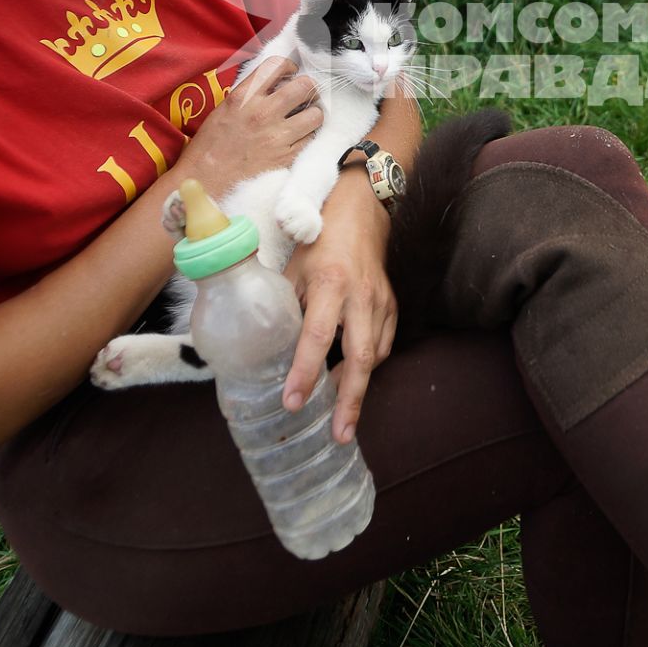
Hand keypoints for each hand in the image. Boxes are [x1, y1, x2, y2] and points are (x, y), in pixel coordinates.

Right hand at [178, 56, 320, 194]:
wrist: (206, 182)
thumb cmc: (210, 147)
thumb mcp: (224, 110)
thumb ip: (249, 94)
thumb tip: (274, 83)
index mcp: (243, 97)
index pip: (277, 66)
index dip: (289, 66)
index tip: (291, 72)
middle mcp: (262, 113)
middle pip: (305, 86)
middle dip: (308, 88)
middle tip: (304, 95)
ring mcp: (277, 136)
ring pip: (316, 114)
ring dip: (313, 114)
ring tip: (305, 118)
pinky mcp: (287, 157)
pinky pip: (312, 139)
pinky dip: (308, 136)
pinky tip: (299, 138)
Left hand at [281, 177, 395, 442]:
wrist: (362, 211)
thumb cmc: (320, 239)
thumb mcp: (293, 265)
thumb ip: (280, 303)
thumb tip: (254, 341)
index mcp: (330, 283)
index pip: (317, 335)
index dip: (304, 371)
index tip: (291, 401)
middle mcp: (361, 296)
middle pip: (361, 357)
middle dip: (350, 400)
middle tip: (340, 434)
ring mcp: (382, 302)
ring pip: (376, 356)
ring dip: (358, 389)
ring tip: (342, 419)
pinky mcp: (393, 306)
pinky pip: (385, 345)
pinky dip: (369, 368)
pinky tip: (353, 379)